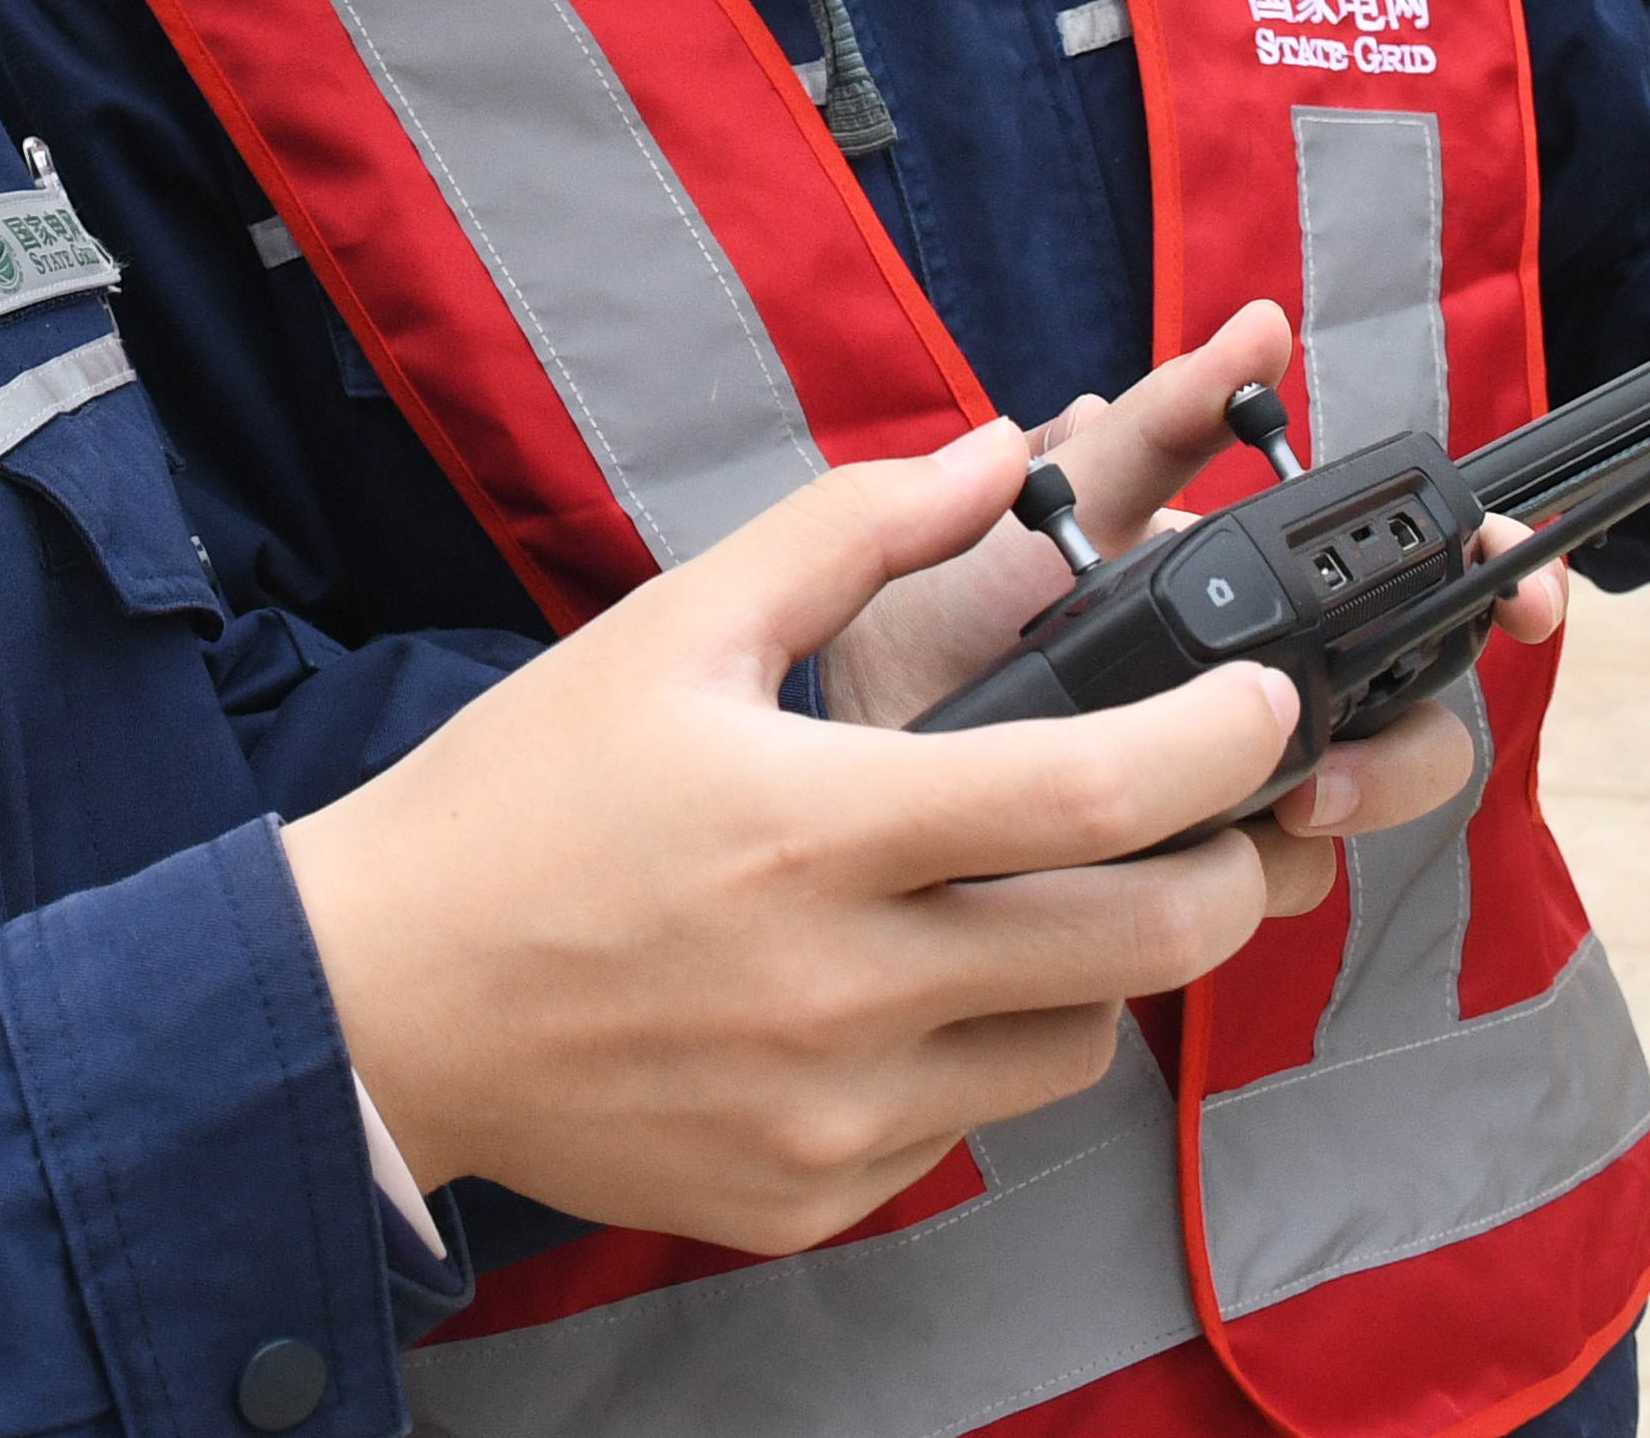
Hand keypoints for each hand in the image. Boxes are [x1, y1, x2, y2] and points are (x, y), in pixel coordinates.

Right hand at [284, 424, 1332, 1252]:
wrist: (381, 1000)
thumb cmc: (519, 804)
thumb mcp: (670, 626)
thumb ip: (848, 531)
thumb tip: (998, 455)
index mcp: (818, 825)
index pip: (1095, 789)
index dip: (1222, 740)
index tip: (1268, 703)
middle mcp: (845, 985)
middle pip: (1144, 942)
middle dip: (1224, 870)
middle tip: (1213, 818)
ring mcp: (836, 1110)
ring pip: (1074, 1047)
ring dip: (1094, 969)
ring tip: (1022, 899)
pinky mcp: (812, 1193)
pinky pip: (964, 1126)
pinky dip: (971, 1055)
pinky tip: (893, 992)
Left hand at [820, 299, 1553, 818]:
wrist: (848, 731)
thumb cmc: (946, 599)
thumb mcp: (1065, 499)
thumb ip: (1169, 423)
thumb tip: (1263, 323)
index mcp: (1258, 601)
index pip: (1420, 593)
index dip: (1496, 584)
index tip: (1526, 594)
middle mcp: (1267, 698)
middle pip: (1418, 725)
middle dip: (1410, 749)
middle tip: (1335, 770)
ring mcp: (1231, 792)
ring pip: (1352, 822)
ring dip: (1332, 818)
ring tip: (1273, 810)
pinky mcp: (1185, 879)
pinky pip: (1266, 895)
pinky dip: (1249, 882)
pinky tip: (1195, 863)